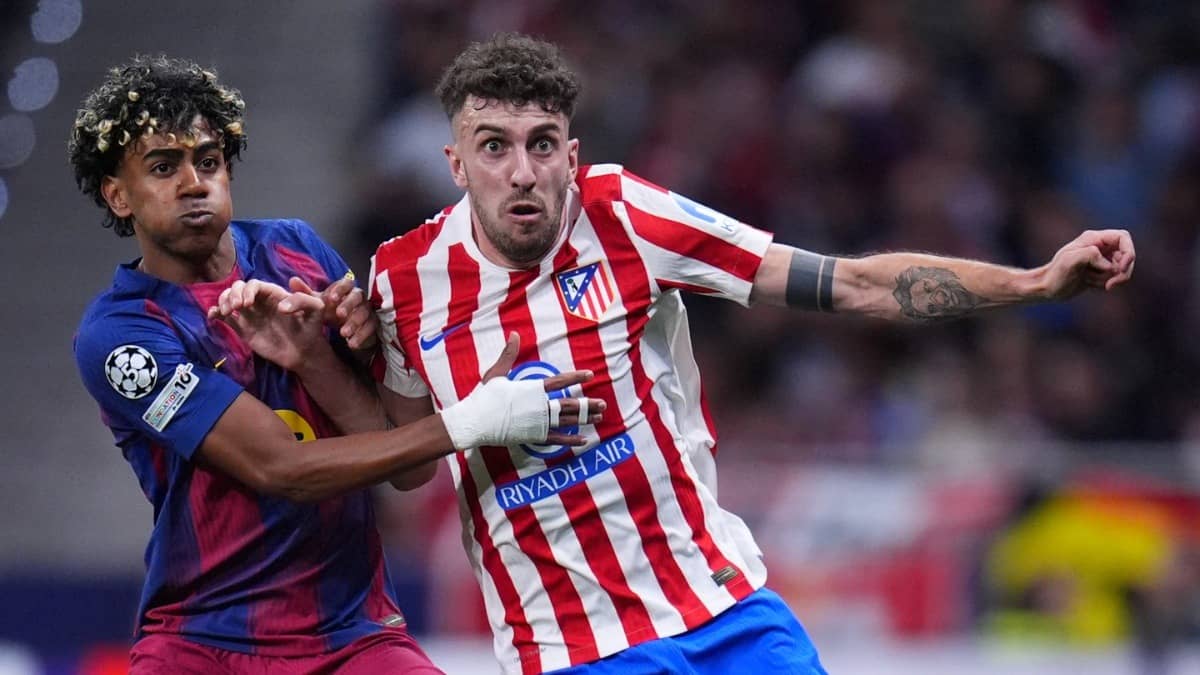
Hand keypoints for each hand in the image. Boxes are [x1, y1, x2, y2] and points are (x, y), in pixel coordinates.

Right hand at [207, 279, 327, 370]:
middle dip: (233, 294)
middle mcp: (259, 301)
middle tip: (236, 307)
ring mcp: (249, 314)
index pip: (254, 284)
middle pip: (238, 288)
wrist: (304, 352)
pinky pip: (224, 317)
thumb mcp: (316, 310)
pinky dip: (215, 313)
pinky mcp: (242, 328)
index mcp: (273, 293)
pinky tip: (213, 316)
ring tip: (226, 312)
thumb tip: (281, 306)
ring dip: (223, 300)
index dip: (247, 290)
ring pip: (229, 299)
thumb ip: (303, 300)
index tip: (247, 303)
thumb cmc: (311, 328)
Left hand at [284, 275, 378, 350]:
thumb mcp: (318, 304)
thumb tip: (292, 280)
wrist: (346, 330)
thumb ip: (306, 294)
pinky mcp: (373, 326)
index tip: (332, 298)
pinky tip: (351, 343)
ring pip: (366, 313)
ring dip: (355, 323)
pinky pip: (370, 329)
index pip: (347, 282)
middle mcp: (359, 298)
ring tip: (343, 333)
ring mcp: (368, 311)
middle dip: (349, 305)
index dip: (341, 289)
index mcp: (346, 290)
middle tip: (339, 315)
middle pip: (359, 296)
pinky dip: (361, 336)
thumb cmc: (331, 312)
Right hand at [439, 333, 606, 448]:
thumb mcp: (496, 373)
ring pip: (567, 421)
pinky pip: (557, 439)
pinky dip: (572, 440)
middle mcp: (539, 405)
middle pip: (569, 404)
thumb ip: (509, 354)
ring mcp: (538, 422)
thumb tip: (514, 334)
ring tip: (599, 417)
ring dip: (584, 419)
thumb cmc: (484, 397)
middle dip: (587, 404)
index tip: (590, 374)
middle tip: (603, 404)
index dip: (576, 377)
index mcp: (532, 389)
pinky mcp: (534, 436)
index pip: (560, 381)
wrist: (475, 422)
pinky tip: (585, 440)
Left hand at [1041, 229, 1135, 298]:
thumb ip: (1090, 255)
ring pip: (1121, 268)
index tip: (1121, 268)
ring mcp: (1100, 259)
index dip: (1128, 252)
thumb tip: (1109, 264)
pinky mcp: (1100, 272)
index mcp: (1094, 238)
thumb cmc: (1056, 274)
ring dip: (1110, 278)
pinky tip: (1088, 283)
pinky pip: (1114, 277)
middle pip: (1126, 255)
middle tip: (1109, 285)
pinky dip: (1106, 283)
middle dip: (1122, 272)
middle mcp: (1099, 246)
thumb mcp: (1070, 261)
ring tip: (1089, 280)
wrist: (1046, 288)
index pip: (1123, 238)